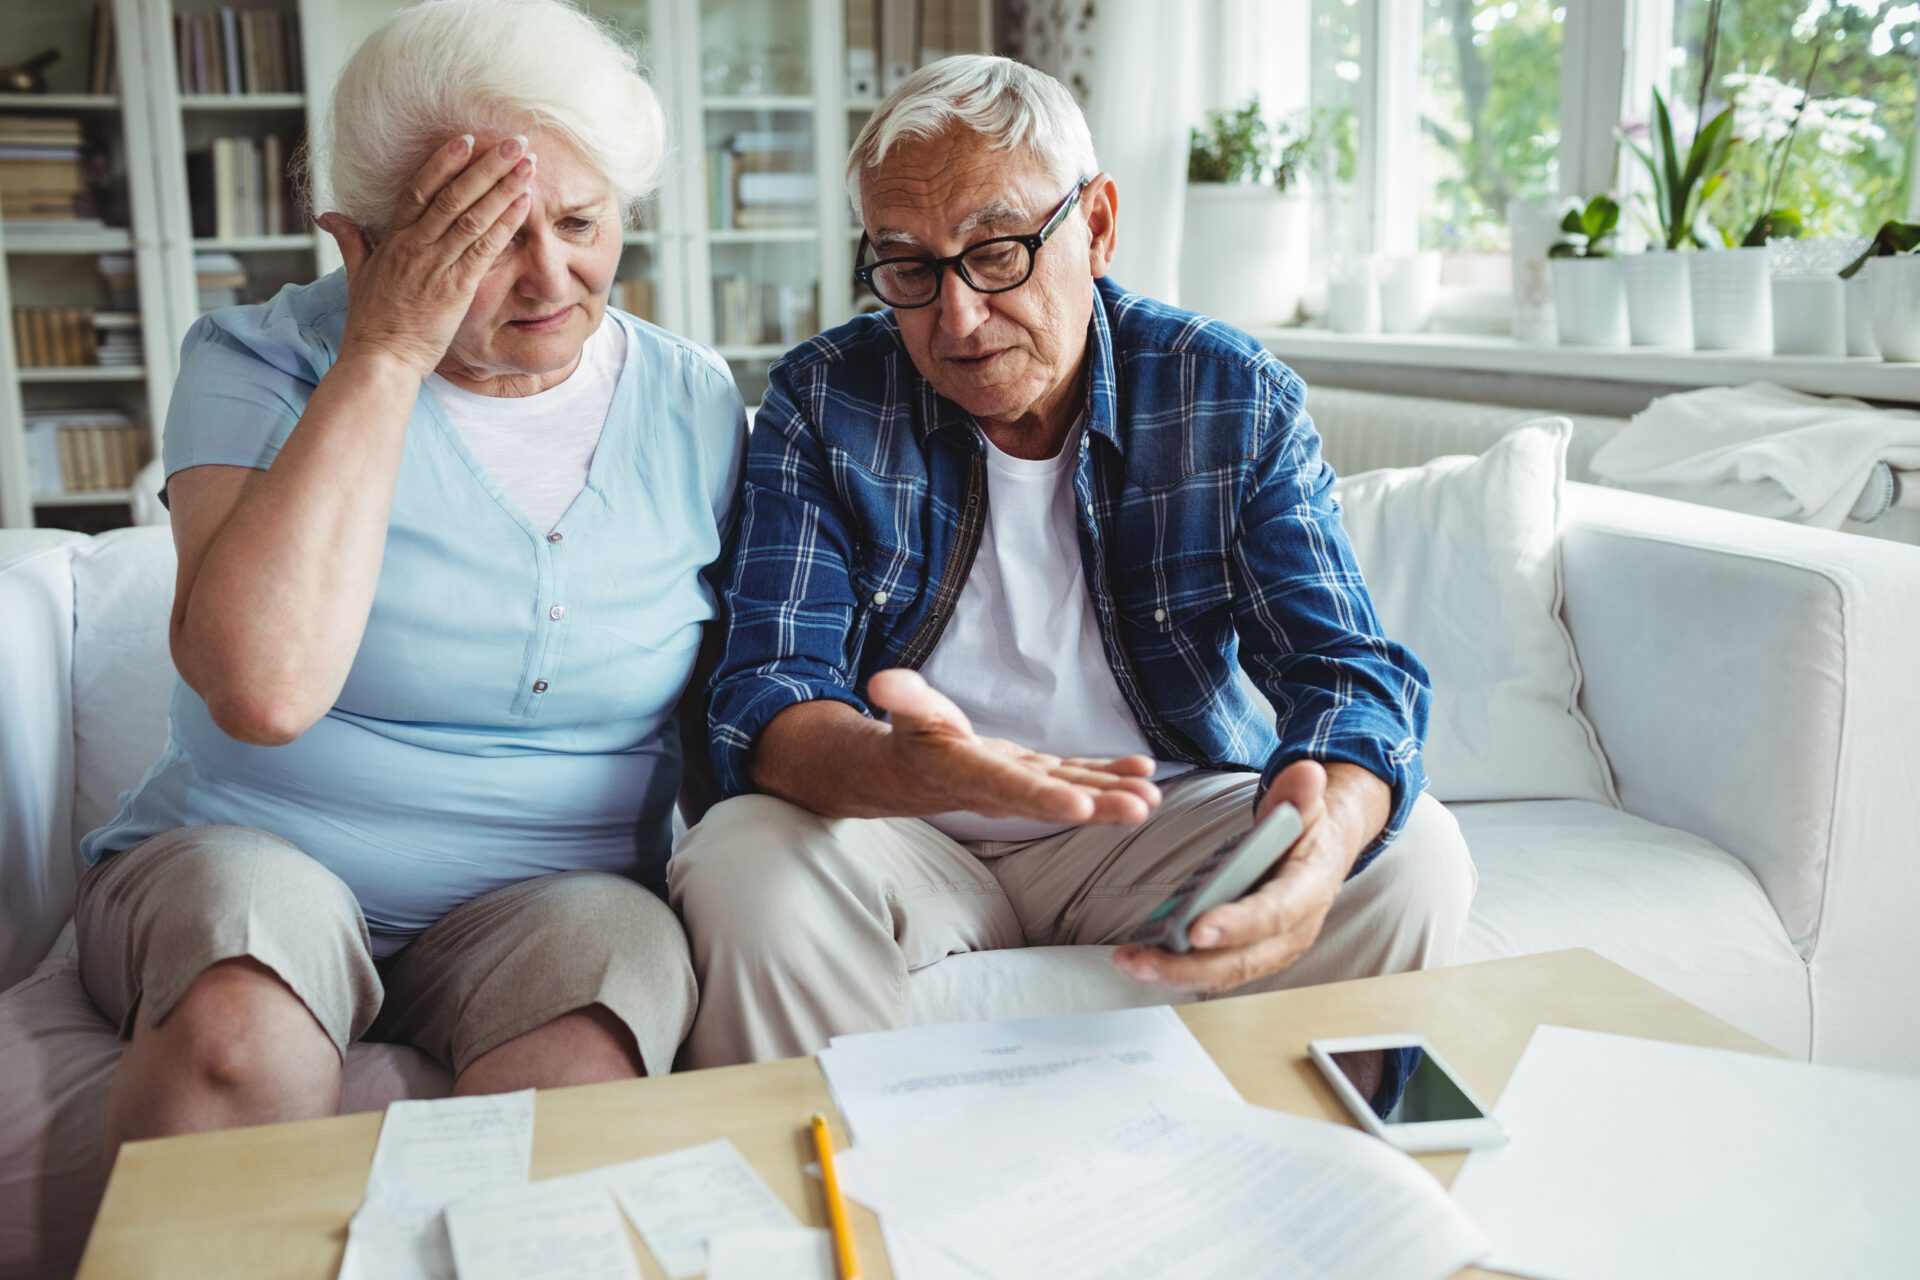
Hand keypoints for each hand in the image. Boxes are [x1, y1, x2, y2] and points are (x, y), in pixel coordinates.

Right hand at [316, 133, 536, 377]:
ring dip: (503, 187)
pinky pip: (484, 248)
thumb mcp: (356, 274)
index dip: (443, 162)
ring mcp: (436, 265)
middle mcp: (415, 246)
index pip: (418, 189)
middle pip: (453, 195)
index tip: (466, 138)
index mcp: (393, 239)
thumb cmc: (372, 322)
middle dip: (486, 166)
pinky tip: (524, 203)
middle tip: (513, 140)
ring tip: (527, 164)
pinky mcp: (456, 288)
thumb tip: (328, 216)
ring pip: (472, 216)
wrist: (381, 360)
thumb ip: (350, 240)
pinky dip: (505, 223)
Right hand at [867, 669, 1160, 824]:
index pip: (1006, 787)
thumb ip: (902, 697)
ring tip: (1150, 798)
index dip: (1041, 798)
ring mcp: (1026, 787)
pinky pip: (1079, 779)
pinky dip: (1110, 777)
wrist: (919, 773)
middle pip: (1053, 800)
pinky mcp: (1040, 778)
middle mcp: (1002, 790)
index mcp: (968, 773)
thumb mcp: (906, 711)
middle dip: (1097, 805)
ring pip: (1073, 794)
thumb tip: (883, 681)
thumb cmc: (913, 736)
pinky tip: (1143, 774)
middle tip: (1138, 807)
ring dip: (1113, 797)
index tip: (1077, 806)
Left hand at [1111, 760, 1386, 993]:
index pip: (1274, 913)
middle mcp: (1295, 930)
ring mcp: (1274, 949)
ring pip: (1226, 974)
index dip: (1236, 924)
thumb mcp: (1305, 804)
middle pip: (1243, 960)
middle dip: (1190, 965)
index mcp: (1309, 889)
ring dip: (1176, 974)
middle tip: (1143, 960)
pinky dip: (1180, 972)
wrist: (1321, 853)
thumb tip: (1306, 773)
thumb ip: (1299, 792)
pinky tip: (1143, 962)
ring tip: (1131, 962)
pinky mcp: (1254, 956)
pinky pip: (1217, 972)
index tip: (1196, 930)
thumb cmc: (1305, 828)